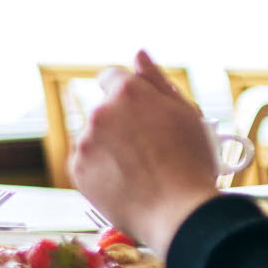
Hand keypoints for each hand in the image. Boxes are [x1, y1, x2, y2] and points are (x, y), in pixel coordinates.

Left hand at [68, 51, 219, 254]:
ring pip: (96, 137)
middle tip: (150, 148)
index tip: (138, 110)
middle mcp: (100, 112)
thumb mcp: (185, 112)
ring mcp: (85, 141)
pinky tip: (126, 182)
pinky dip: (101, 169)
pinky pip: (86, 162)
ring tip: (141, 170)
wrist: (179, 212)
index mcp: (127, 92)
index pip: (112, 76)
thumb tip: (138, 54)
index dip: (127, 93)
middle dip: (122, 123)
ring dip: (111, 146)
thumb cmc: (190, 162)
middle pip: (106, 110)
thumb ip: (156, 80)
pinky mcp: (77, 169)